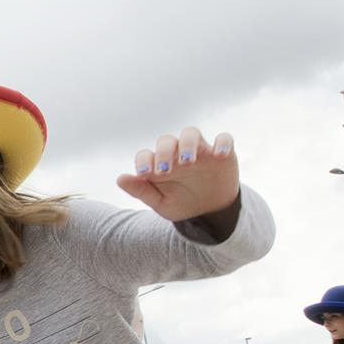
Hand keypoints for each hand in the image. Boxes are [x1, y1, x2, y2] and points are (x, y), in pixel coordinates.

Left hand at [116, 127, 239, 222]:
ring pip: (191, 133)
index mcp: (160, 164)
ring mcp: (200, 150)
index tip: (143, 172)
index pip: (147, 154)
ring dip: (188, 144)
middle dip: (165, 151)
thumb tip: (119, 179)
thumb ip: (142, 191)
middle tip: (165, 170)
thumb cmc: (182, 203)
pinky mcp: (222, 153)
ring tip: (189, 161)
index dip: (144, 160)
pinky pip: (224, 139)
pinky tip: (221, 154)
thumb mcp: (161, 203)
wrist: (210, 210)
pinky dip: (223, 143)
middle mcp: (177, 153)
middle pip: (168, 140)